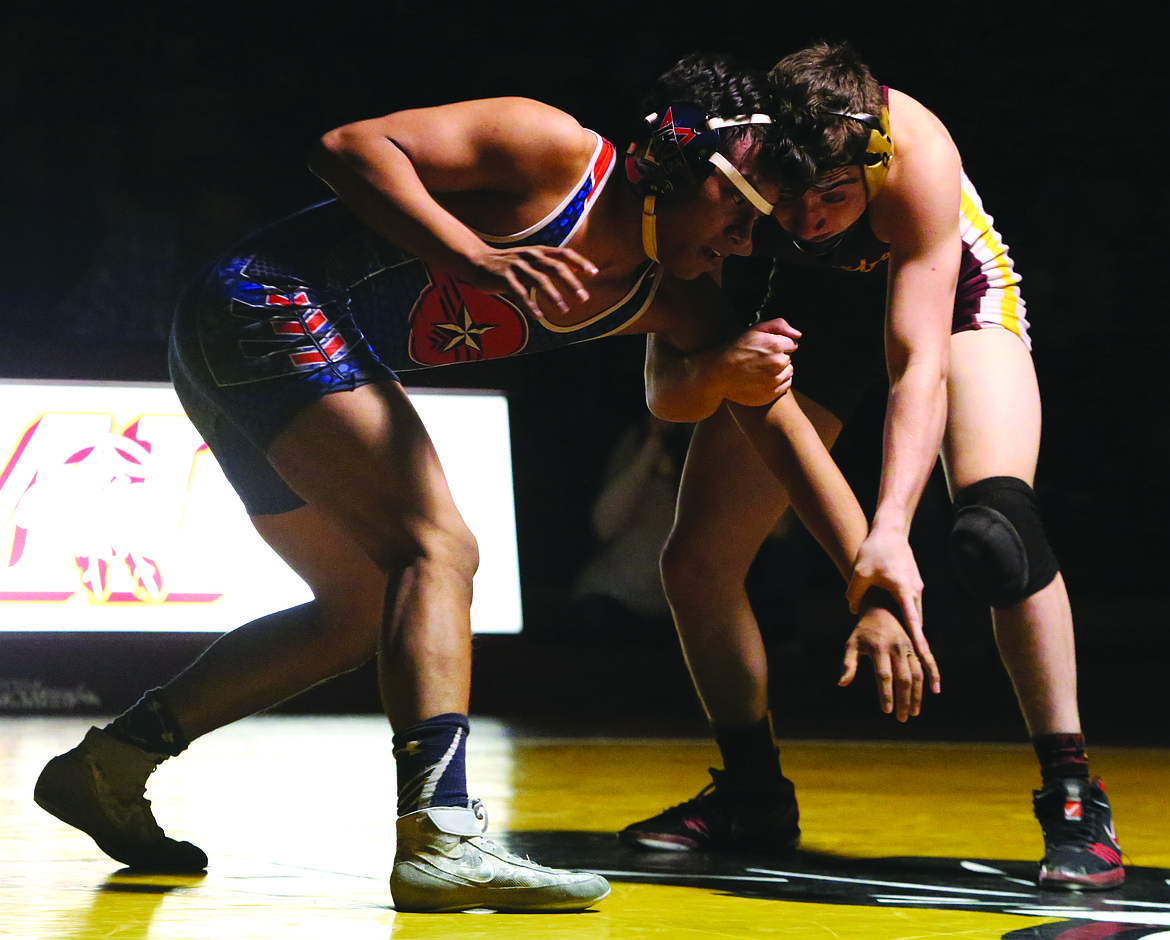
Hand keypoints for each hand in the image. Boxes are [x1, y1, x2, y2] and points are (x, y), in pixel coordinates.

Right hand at [463, 244, 597, 319]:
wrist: (477, 261)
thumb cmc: (508, 264)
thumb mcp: (530, 259)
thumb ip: (549, 264)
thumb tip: (574, 274)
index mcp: (538, 251)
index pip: (563, 253)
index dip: (580, 262)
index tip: (594, 273)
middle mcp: (529, 256)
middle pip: (555, 267)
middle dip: (571, 283)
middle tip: (584, 298)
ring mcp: (516, 266)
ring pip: (539, 280)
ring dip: (554, 296)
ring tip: (564, 310)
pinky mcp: (503, 278)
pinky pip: (519, 293)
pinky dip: (530, 305)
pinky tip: (538, 316)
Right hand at [717, 318, 801, 406]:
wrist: (717, 374)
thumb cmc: (735, 349)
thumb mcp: (754, 329)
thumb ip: (779, 325)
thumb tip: (798, 335)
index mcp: (776, 345)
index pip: (792, 344)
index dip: (779, 344)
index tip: (765, 348)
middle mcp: (778, 363)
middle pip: (789, 358)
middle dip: (779, 357)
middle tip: (760, 359)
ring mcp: (775, 380)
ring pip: (788, 372)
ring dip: (779, 370)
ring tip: (760, 369)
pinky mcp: (772, 394)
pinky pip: (785, 385)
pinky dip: (777, 382)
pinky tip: (762, 379)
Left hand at [839, 605, 939, 720]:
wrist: (882, 608)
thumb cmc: (863, 631)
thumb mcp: (852, 644)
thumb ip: (848, 664)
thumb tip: (842, 684)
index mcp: (879, 648)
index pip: (884, 676)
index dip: (886, 694)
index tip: (887, 711)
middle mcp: (896, 648)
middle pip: (903, 678)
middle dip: (903, 700)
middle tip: (901, 719)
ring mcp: (909, 647)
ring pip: (917, 674)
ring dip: (917, 695)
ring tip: (913, 713)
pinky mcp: (917, 646)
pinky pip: (926, 664)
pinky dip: (932, 677)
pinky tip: (934, 691)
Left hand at [845, 526, 937, 691]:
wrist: (890, 530)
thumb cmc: (874, 550)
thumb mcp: (860, 573)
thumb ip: (856, 593)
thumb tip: (852, 609)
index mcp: (904, 591)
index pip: (914, 622)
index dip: (919, 642)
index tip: (925, 660)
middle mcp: (914, 593)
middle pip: (920, 627)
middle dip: (924, 653)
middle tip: (930, 679)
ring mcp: (916, 591)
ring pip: (917, 621)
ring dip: (919, 642)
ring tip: (924, 668)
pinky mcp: (912, 588)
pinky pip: (913, 612)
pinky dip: (913, 627)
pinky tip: (911, 643)